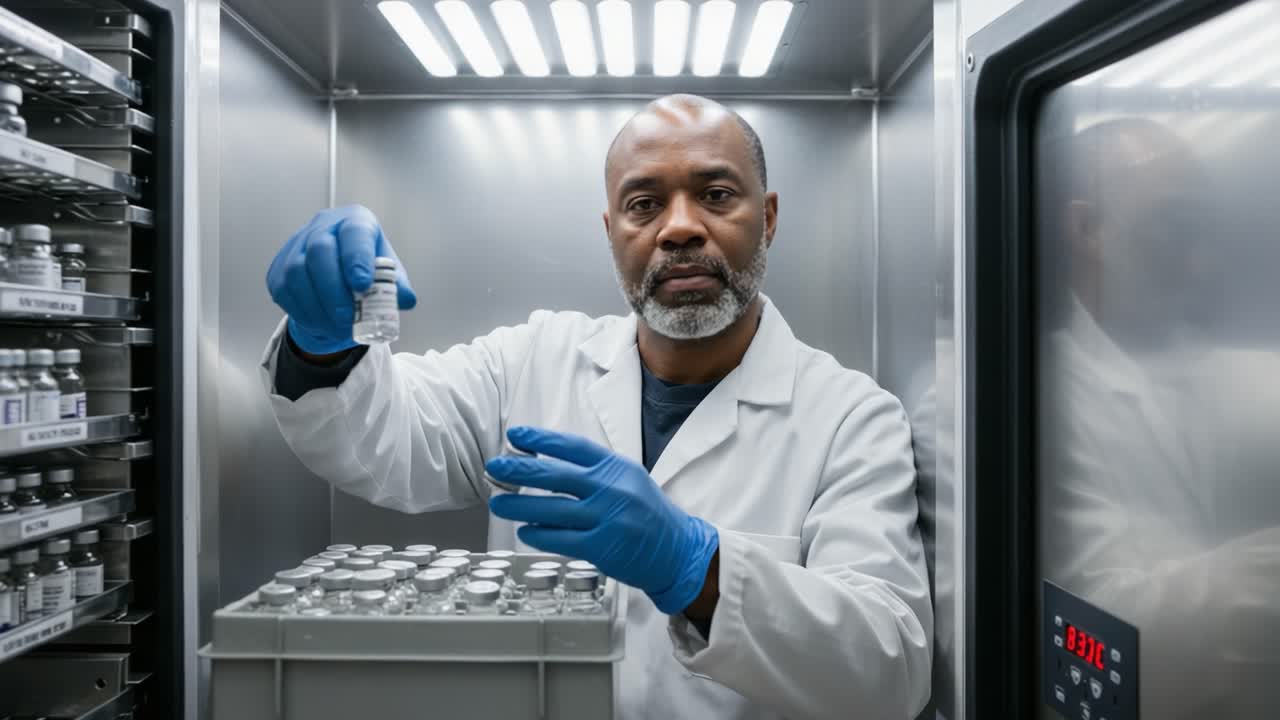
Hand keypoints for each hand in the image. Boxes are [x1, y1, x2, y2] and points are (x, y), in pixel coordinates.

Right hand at [266, 205, 416, 353]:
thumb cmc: (367, 269)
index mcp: (355, 221)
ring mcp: (296, 245)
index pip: (354, 232)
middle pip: (319, 250)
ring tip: (336, 328)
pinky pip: (283, 290)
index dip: (357, 257)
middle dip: (333, 289)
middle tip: (347, 318)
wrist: (337, 276)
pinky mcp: (278, 268)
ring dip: (317, 306)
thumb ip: (397, 286)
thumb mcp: (388, 274)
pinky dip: (302, 312)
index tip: (363, 284)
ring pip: (297, 272)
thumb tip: (406, 299)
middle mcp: (323, 226)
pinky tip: (319, 324)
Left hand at [486, 426, 718, 614]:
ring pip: (551, 508)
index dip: (541, 439)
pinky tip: (525, 530)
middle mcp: (611, 489)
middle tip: (494, 466)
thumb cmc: (648, 513)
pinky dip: (538, 533)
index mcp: (616, 467)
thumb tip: (547, 462)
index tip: (516, 436)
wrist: (677, 551)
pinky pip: (560, 538)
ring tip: (498, 503)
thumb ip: (594, 471)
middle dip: (519, 469)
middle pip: (555, 474)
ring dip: (519, 505)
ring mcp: (606, 518)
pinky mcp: (602, 547)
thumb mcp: (628, 479)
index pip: (572, 446)